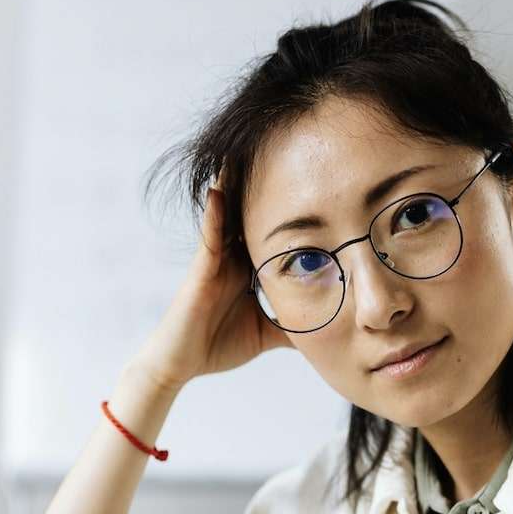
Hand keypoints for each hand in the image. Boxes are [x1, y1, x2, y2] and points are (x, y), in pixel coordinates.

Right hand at [135, 168, 293, 390]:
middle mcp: (232, 257)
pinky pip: (209, 235)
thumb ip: (294, 327)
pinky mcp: (200, 268)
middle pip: (252, 213)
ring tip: (250, 149)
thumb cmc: (219, 345)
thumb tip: (330, 332)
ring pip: (229, 215)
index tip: (314, 185)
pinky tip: (220, 190)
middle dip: (267, 184)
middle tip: (287, 148)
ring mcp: (215, 259)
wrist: (182, 365)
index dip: (290, 210)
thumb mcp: (268, 333)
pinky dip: (214, 213)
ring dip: (238, 185)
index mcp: (248, 268)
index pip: (273, 231)